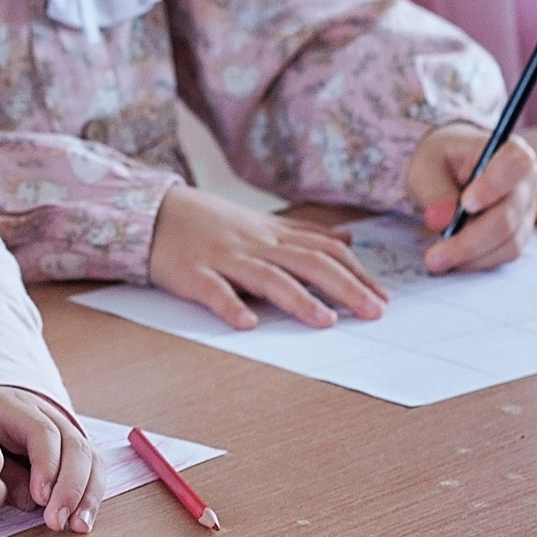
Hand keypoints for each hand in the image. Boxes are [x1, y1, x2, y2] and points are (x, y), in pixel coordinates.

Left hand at [0, 384, 100, 534]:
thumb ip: (0, 470)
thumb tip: (30, 501)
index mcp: (17, 407)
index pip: (43, 431)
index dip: (46, 465)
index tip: (40, 497)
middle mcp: (49, 414)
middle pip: (74, 446)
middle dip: (69, 488)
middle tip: (56, 520)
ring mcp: (66, 429)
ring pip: (90, 458)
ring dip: (86, 495)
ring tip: (76, 526)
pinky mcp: (75, 449)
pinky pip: (93, 469)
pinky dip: (91, 496)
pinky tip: (83, 521)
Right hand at [148, 184, 388, 328]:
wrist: (153, 213)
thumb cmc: (209, 222)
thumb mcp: (260, 223)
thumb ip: (304, 234)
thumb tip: (348, 242)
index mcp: (272, 236)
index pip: (323, 251)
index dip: (356, 273)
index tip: (383, 297)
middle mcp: (255, 245)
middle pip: (307, 263)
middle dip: (344, 287)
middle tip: (375, 313)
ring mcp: (223, 259)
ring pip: (267, 277)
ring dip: (299, 299)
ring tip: (327, 321)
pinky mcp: (192, 274)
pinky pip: (213, 291)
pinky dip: (230, 306)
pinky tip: (248, 323)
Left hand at [406, 123, 536, 273]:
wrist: (448, 171)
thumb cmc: (442, 161)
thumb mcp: (427, 166)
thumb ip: (434, 190)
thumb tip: (441, 220)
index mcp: (509, 151)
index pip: (516, 164)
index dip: (494, 185)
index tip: (466, 204)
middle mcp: (525, 183)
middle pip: (509, 216)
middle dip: (471, 240)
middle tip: (435, 255)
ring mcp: (525, 211)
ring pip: (508, 242)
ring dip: (471, 256)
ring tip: (436, 259)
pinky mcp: (518, 234)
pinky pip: (503, 254)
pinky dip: (477, 261)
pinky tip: (452, 259)